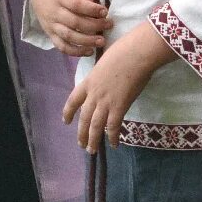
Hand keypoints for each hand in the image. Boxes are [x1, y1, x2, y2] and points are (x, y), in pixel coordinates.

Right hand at [29, 0, 109, 57]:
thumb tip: (100, 9)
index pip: (76, 4)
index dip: (92, 9)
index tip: (105, 11)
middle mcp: (54, 12)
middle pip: (75, 22)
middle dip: (94, 26)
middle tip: (109, 25)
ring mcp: (51, 25)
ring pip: (69, 36)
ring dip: (87, 41)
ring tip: (101, 41)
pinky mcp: (50, 34)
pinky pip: (62, 46)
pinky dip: (75, 52)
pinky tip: (89, 51)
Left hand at [62, 24, 173, 152]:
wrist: (136, 54)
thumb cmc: (124, 51)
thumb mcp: (104, 62)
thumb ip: (102, 74)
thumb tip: (106, 77)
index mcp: (88, 81)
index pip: (73, 100)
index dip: (68, 112)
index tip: (65, 121)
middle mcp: (94, 94)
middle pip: (84, 117)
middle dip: (81, 133)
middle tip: (81, 144)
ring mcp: (105, 101)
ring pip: (95, 125)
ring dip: (93, 139)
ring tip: (91, 150)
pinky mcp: (120, 106)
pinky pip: (114, 126)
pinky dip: (113, 136)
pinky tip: (113, 144)